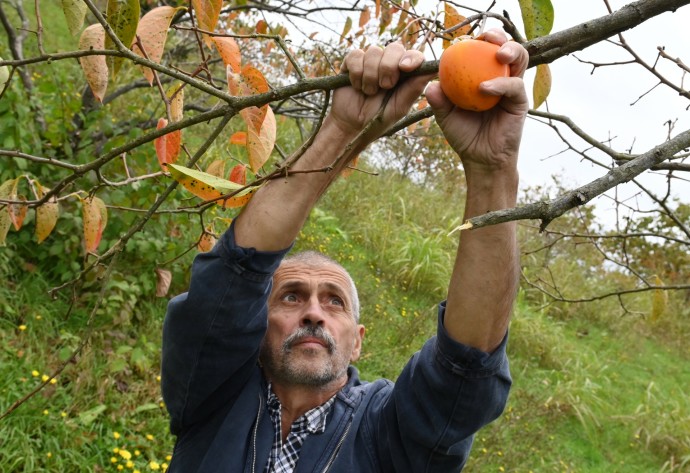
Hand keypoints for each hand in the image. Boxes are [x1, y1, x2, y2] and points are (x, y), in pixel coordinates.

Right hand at [330, 42, 432, 142]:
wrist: (353, 127)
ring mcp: (370, 61)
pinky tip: (357, 86)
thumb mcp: (400, 106)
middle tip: (385, 86)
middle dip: (388, 67)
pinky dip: (357, 73)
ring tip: (369, 92)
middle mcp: (389, 63)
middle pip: (394, 48)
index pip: (414, 55)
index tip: (405, 68)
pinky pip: (356, 55)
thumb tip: (434, 71)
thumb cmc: (379, 118)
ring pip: (374, 51)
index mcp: (404, 73)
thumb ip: (415, 87)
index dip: (411, 57)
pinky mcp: (352, 62)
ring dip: (371, 75)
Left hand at [425, 30, 528, 173]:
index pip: (482, 51)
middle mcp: (500, 77)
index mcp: (483, 76)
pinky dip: (501, 83)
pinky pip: (514, 85)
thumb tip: (430, 85)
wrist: (479, 158)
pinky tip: (485, 88)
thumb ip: (438, 100)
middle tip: (488, 38)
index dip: (477, 40)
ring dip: (511, 50)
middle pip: (505, 47)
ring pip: (520, 59)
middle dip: (498, 36)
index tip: (465, 38)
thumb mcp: (446, 116)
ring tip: (499, 54)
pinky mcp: (520, 101)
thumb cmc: (463, 134)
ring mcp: (512, 88)